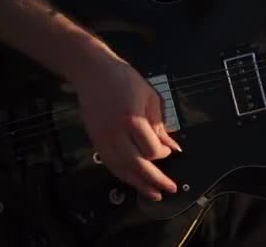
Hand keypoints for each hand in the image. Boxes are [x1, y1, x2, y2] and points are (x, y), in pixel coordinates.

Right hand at [73, 55, 181, 200]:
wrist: (92, 72)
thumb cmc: (124, 80)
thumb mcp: (150, 98)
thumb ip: (161, 126)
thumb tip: (173, 147)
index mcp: (132, 119)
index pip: (151, 149)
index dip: (163, 154)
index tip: (169, 151)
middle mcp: (115, 133)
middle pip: (136, 165)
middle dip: (155, 180)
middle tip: (170, 189)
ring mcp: (103, 139)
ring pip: (121, 169)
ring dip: (138, 184)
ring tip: (153, 194)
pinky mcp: (95, 141)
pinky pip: (110, 165)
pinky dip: (123, 175)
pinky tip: (133, 181)